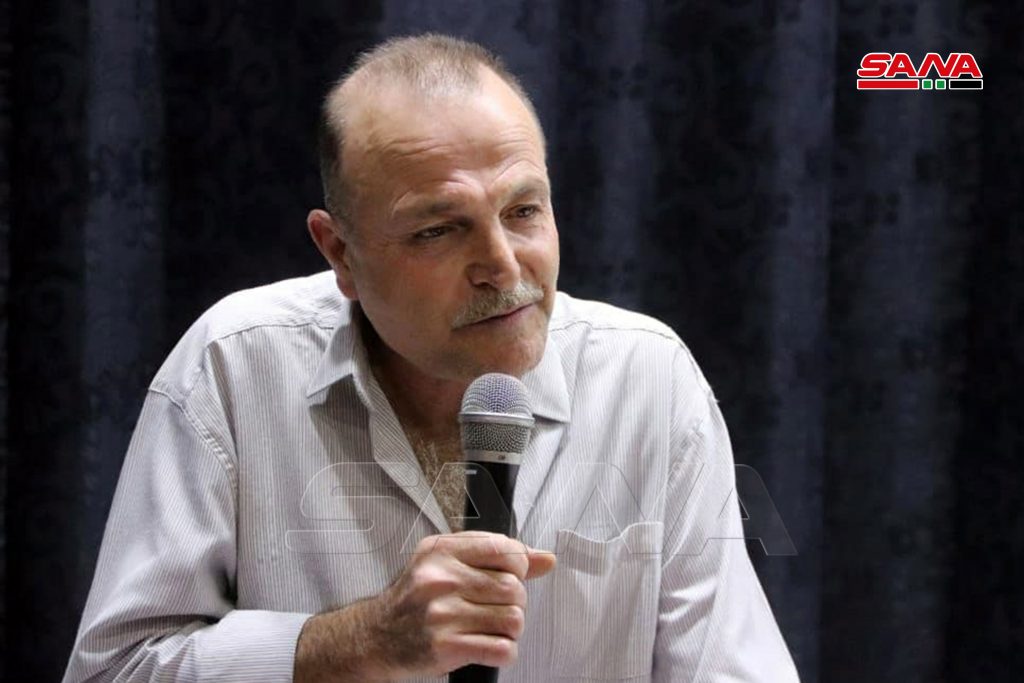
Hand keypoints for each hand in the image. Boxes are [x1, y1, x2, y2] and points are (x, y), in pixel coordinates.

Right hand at [294, 531, 555, 681]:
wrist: (375, 637)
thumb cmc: (414, 599)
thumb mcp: (446, 563)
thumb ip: (495, 557)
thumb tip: (545, 559)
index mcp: (441, 551)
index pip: (505, 549)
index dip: (517, 566)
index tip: (508, 576)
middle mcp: (441, 579)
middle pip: (513, 587)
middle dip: (514, 601)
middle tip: (496, 608)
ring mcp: (443, 614)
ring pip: (513, 619)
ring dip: (510, 629)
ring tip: (492, 628)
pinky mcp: (446, 647)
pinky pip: (502, 649)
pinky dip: (504, 652)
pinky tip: (489, 646)